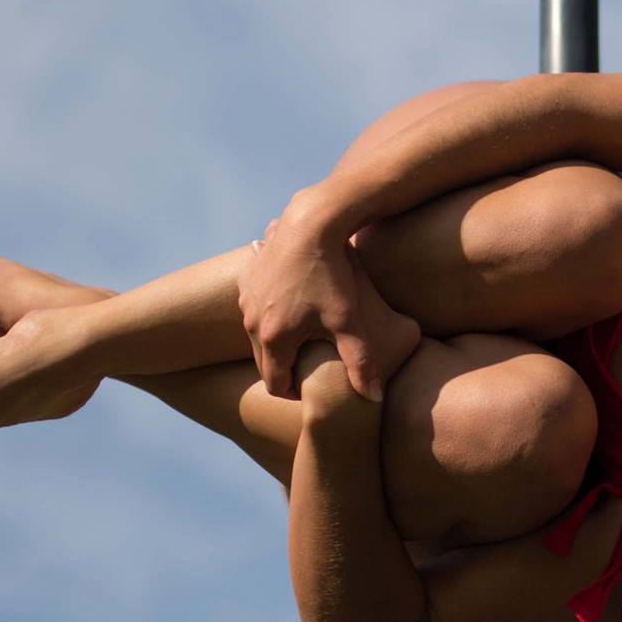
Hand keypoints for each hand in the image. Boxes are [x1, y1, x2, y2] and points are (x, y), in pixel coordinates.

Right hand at [237, 200, 419, 402]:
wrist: (311, 222)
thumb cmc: (332, 274)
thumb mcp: (350, 321)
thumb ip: (361, 363)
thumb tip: (375, 399)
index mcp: (274, 339)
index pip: (275, 384)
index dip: (294, 393)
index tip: (310, 390)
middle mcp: (252, 321)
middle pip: (264, 360)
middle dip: (284, 367)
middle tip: (308, 367)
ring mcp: (246, 297)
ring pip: (257, 332)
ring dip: (276, 338)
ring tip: (303, 335)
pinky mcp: (247, 275)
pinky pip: (255, 303)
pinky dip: (270, 310)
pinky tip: (291, 304)